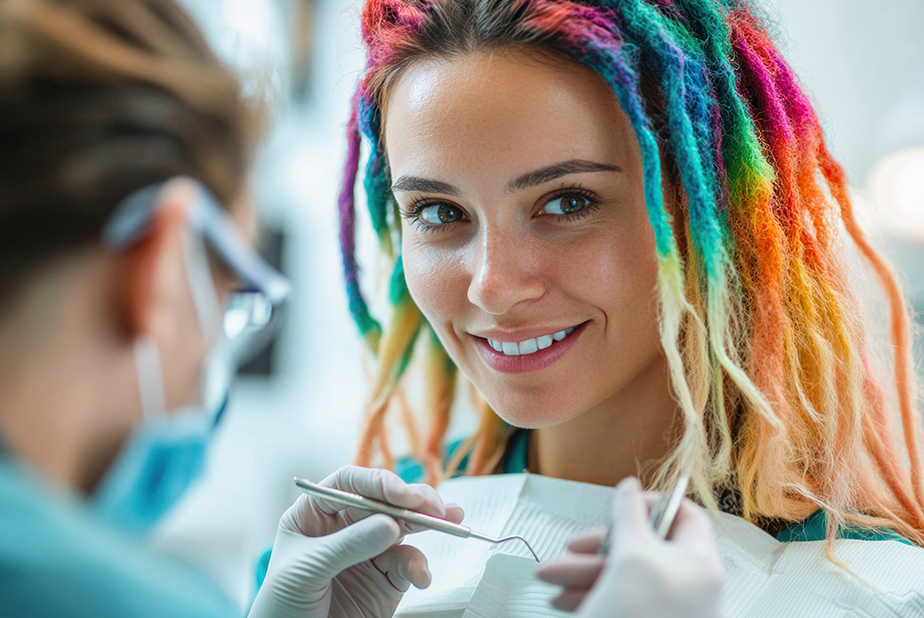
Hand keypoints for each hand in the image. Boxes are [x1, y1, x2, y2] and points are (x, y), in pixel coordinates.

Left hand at [248, 465, 463, 617]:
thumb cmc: (281, 604)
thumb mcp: (308, 569)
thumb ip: (348, 545)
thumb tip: (390, 524)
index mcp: (315, 513)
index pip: (350, 484)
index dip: (378, 483)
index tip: (403, 494)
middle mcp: (343, 527)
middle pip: (383, 501)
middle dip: (413, 500)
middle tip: (436, 505)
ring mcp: (366, 551)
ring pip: (403, 527)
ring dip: (427, 524)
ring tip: (448, 522)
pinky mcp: (384, 579)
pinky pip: (408, 564)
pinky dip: (419, 567)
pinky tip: (420, 576)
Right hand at [536, 477, 723, 617]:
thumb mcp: (629, 557)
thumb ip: (629, 515)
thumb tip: (629, 485)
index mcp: (699, 563)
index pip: (684, 516)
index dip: (651, 504)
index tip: (620, 505)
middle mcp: (689, 585)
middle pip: (645, 545)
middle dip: (599, 545)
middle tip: (570, 547)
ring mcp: (668, 609)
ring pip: (625, 575)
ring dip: (584, 571)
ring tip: (550, 578)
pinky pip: (620, 599)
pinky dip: (592, 594)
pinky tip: (564, 601)